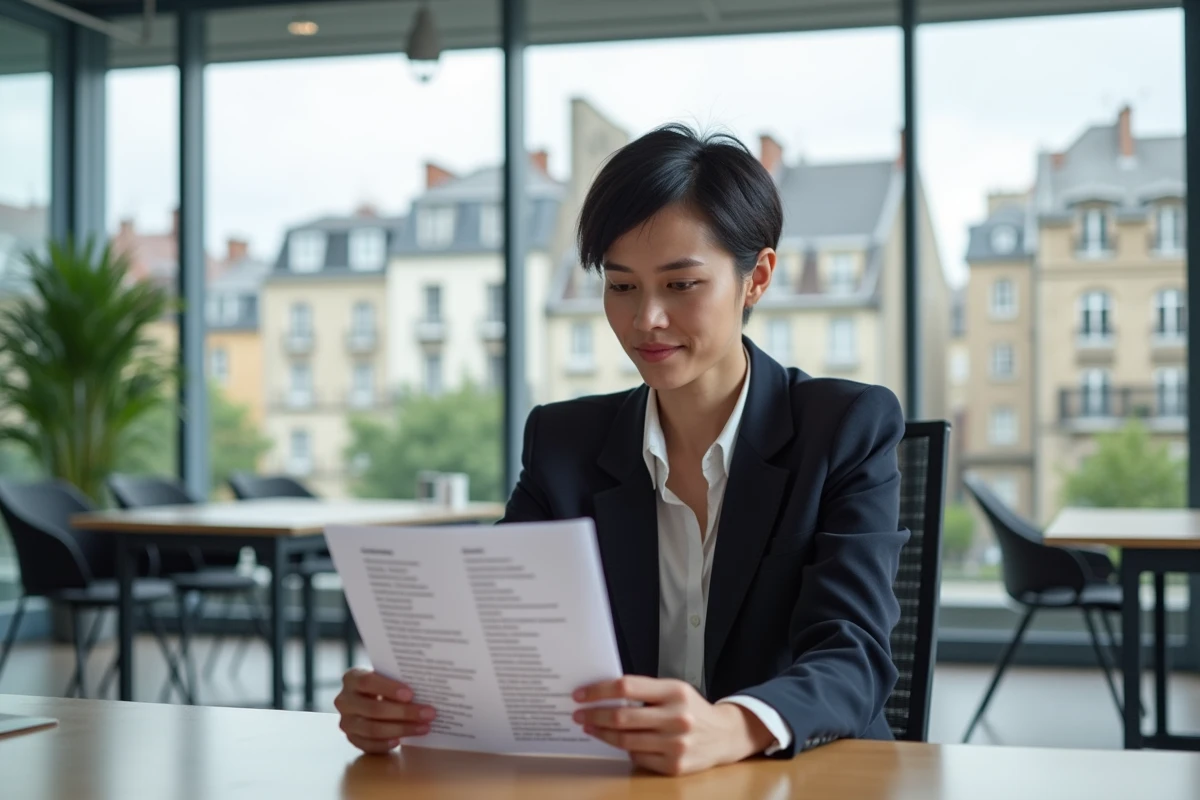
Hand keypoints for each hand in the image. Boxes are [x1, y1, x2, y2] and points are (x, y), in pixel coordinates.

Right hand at [334, 668, 436, 753]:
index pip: (367, 682)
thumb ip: (399, 678)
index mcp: (352, 678)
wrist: (369, 697)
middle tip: (429, 714)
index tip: (411, 694)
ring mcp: (346, 721)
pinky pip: (367, 745)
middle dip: (404, 712)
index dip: (389, 689)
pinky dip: (384, 744)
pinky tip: (401, 741)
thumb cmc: (384, 683)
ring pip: (372, 729)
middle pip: (373, 709)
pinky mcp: (351, 738)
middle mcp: (344, 700)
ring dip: (401, 729)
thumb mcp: (388, 675)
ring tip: (424, 727)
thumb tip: (426, 686)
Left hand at [572, 676, 774, 775]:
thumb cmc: (692, 709)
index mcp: (674, 691)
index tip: (580, 694)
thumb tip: (603, 694)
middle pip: (622, 716)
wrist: (724, 735)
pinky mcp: (675, 765)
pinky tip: (618, 742)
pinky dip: (625, 749)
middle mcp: (677, 717)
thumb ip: (644, 691)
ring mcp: (676, 744)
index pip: (626, 687)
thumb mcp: (673, 690)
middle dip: (594, 715)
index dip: (598, 691)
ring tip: (590, 727)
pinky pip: (638, 757)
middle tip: (578, 714)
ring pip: (626, 740)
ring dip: (602, 733)